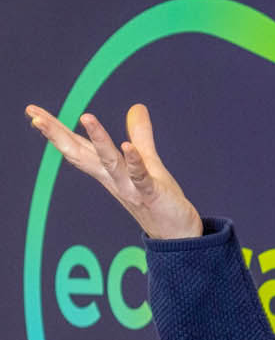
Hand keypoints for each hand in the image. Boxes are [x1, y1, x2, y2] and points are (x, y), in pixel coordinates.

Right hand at [24, 102, 204, 240]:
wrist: (176, 233)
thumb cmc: (157, 197)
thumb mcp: (147, 161)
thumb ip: (140, 135)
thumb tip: (137, 107)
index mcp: (106, 170)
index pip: (77, 146)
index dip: (55, 130)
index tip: (32, 112)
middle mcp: (112, 178)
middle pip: (80, 154)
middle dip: (58, 135)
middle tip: (35, 116)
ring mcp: (129, 187)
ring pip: (109, 161)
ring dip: (98, 139)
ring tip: (86, 116)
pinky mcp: (150, 194)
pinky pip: (140, 177)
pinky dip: (134, 162)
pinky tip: (127, 146)